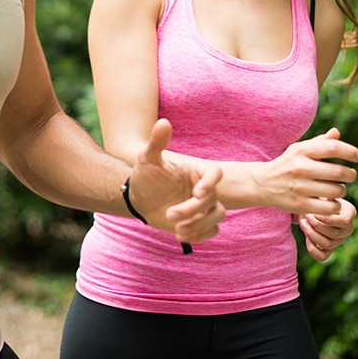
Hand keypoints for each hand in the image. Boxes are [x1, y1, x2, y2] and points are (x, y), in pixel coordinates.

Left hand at [127, 119, 224, 243]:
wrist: (140, 197)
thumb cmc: (145, 175)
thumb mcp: (147, 158)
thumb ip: (157, 142)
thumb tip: (163, 122)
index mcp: (196, 171)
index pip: (214, 173)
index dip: (210, 183)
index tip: (197, 193)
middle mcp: (204, 187)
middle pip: (213, 199)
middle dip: (193, 210)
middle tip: (169, 214)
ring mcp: (204, 206)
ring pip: (218, 216)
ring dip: (200, 225)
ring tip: (177, 230)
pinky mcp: (201, 222)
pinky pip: (212, 231)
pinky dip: (200, 236)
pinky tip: (179, 236)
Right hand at [254, 127, 357, 215]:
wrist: (262, 184)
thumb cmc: (287, 165)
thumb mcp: (299, 150)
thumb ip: (319, 142)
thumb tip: (337, 132)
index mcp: (301, 151)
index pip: (333, 147)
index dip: (350, 151)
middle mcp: (300, 168)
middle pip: (338, 171)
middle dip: (350, 174)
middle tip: (350, 175)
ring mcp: (299, 187)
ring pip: (336, 190)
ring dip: (343, 190)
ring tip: (338, 188)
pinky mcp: (300, 205)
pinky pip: (329, 207)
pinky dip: (335, 204)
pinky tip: (331, 201)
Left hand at [294, 196, 356, 261]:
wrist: (311, 204)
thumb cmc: (317, 195)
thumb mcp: (322, 191)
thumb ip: (325, 192)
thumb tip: (327, 195)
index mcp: (350, 213)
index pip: (343, 222)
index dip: (327, 219)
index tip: (314, 212)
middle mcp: (348, 228)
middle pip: (334, 234)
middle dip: (316, 225)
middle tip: (305, 216)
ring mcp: (339, 240)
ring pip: (327, 244)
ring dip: (311, 234)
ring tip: (303, 223)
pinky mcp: (329, 249)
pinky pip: (322, 256)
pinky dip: (312, 248)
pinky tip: (306, 237)